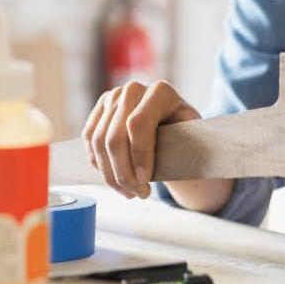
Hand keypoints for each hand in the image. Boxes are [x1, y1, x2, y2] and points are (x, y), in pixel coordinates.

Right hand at [81, 80, 200, 198]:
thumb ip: (186, 142)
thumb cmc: (186, 136)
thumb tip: (174, 153)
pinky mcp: (99, 111)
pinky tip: (116, 180)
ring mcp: (113, 98)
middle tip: (139, 193)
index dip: (139, 155)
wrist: (172, 127)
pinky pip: (90, 142)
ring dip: (111, 175)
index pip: (138, 123)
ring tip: (130, 192)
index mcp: (160, 91)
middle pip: (114, 137)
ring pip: (99, 143)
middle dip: (124, 173)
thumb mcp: (194, 137)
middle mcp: (133, 89)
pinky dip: (100, 166)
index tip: (146, 181)